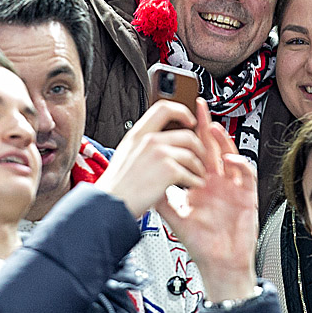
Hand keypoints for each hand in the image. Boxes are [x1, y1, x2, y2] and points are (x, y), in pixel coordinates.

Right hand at [95, 100, 207, 217]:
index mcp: (138, 134)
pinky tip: (194, 184)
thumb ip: (141, 143)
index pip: (164, 108)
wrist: (111, 203)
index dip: (181, 112)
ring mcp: (160, 154)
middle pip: (186, 135)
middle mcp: (149, 140)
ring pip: (192, 154)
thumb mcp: (125, 152)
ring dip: (199, 167)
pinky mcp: (168, 170)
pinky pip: (190, 173)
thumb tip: (156, 139)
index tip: (190, 121)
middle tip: (200, 157)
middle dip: (199, 148)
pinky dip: (196, 180)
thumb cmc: (117, 185)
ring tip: (198, 175)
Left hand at [156, 100, 258, 302]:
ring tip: (212, 127)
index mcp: (202, 184)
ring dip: (223, 140)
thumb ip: (162, 197)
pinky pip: (246, 174)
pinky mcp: (247, 196)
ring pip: (230, 155)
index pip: (196, 153)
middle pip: (213, 147)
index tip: (179, 119)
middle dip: (206, 126)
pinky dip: (239, 164)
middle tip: (198, 106)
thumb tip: (144, 180)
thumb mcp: (176, 217)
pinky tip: (228, 159)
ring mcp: (233, 187)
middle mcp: (218, 182)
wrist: (219, 264)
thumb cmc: (201, 243)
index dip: (190, 135)